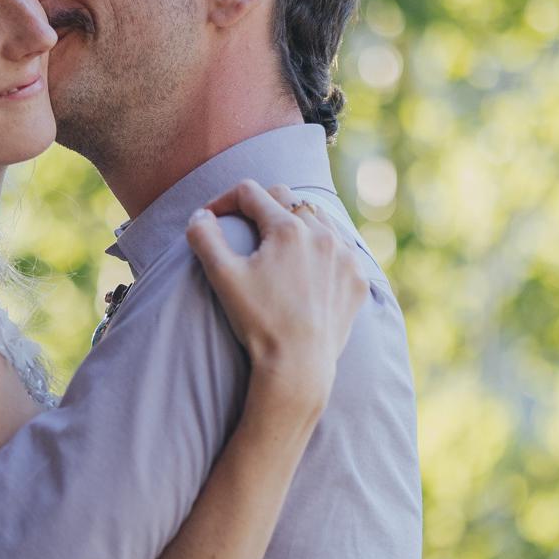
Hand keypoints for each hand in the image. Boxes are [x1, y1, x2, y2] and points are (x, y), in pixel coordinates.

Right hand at [186, 179, 368, 417]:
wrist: (298, 365)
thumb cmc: (257, 321)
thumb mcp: (222, 277)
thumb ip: (204, 237)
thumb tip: (201, 215)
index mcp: (287, 228)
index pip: (251, 193)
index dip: (224, 201)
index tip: (212, 218)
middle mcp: (322, 234)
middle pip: (286, 199)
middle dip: (260, 207)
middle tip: (242, 228)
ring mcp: (344, 256)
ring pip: (317, 219)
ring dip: (294, 225)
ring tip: (276, 246)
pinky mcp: (357, 278)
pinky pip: (340, 249)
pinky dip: (321, 250)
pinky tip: (307, 268)